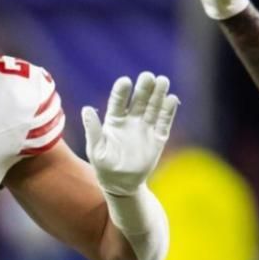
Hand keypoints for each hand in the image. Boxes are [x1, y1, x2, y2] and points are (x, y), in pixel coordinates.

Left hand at [82, 72, 179, 197]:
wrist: (121, 183)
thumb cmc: (104, 166)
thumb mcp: (96, 149)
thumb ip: (93, 130)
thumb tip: (86, 109)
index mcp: (114, 120)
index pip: (118, 101)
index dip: (121, 91)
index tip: (125, 81)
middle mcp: (131, 120)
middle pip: (139, 100)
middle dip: (144, 88)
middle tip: (148, 76)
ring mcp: (145, 127)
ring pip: (153, 107)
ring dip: (158, 94)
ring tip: (163, 80)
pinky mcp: (158, 138)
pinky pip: (164, 122)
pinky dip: (168, 111)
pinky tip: (172, 99)